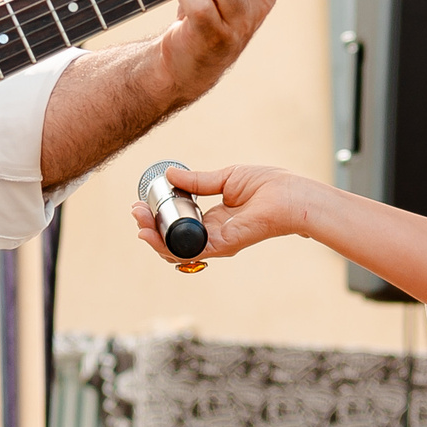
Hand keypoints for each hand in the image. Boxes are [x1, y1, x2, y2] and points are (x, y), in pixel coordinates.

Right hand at [131, 164, 310, 264]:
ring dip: (154, 238)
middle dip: (150, 228)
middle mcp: (213, 235)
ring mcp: (217, 243)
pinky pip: (191, 251)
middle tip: (136, 213)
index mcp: (214, 220)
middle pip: (173, 240)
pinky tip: (154, 233)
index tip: (142, 204)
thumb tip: (170, 175)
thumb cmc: (268, 186)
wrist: (290, 195)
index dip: (159, 218)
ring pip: (177, 250)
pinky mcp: (223, 245)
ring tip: (140, 223)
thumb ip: (198, 181)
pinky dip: (170, 245)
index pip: (179, 226)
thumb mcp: (225, 178)